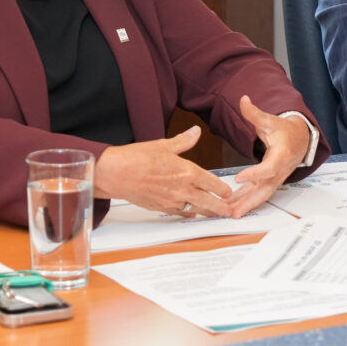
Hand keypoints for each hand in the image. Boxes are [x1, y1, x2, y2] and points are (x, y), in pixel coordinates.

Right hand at [94, 126, 232, 217]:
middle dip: (221, 208)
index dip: (224, 189)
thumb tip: (195, 132)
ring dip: (207, 212)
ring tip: (215, 214)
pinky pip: (181, 213)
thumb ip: (184, 141)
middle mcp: (183, 189)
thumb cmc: (138, 158)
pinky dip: (189, 213)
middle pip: (210, 203)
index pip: (214, 183)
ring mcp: (173, 201)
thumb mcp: (164, 145)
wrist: (117, 173)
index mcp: (188, 172)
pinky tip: (192, 213)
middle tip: (229, 211)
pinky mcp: (162, 208)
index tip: (229, 192)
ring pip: (196, 210)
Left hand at [228, 95, 310, 217]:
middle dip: (247, 201)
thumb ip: (255, 113)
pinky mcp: (269, 182)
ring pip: (260, 196)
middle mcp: (279, 171)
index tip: (239, 179)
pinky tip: (230, 208)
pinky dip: (244, 202)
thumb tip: (243, 100)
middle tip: (231, 211)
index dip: (255, 174)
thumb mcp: (270, 120)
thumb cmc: (285, 131)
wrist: (300, 140)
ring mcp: (275, 179)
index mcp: (281, 155)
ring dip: (243, 206)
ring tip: (226, 214)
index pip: (269, 168)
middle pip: (264, 189)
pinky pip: (257, 195)